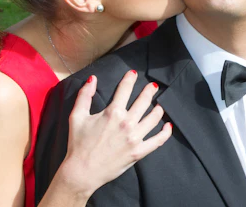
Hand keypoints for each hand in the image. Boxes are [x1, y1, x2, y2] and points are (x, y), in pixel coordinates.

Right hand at [60, 70, 171, 197]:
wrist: (82, 172)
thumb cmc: (78, 144)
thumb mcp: (77, 117)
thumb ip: (84, 96)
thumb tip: (93, 78)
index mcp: (112, 113)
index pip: (125, 89)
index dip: (130, 79)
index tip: (134, 73)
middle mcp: (126, 123)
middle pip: (144, 101)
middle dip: (149, 91)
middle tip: (153, 86)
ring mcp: (134, 138)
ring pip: (154, 118)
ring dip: (158, 109)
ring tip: (159, 105)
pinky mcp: (139, 152)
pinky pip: (158, 140)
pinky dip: (165, 132)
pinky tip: (168, 126)